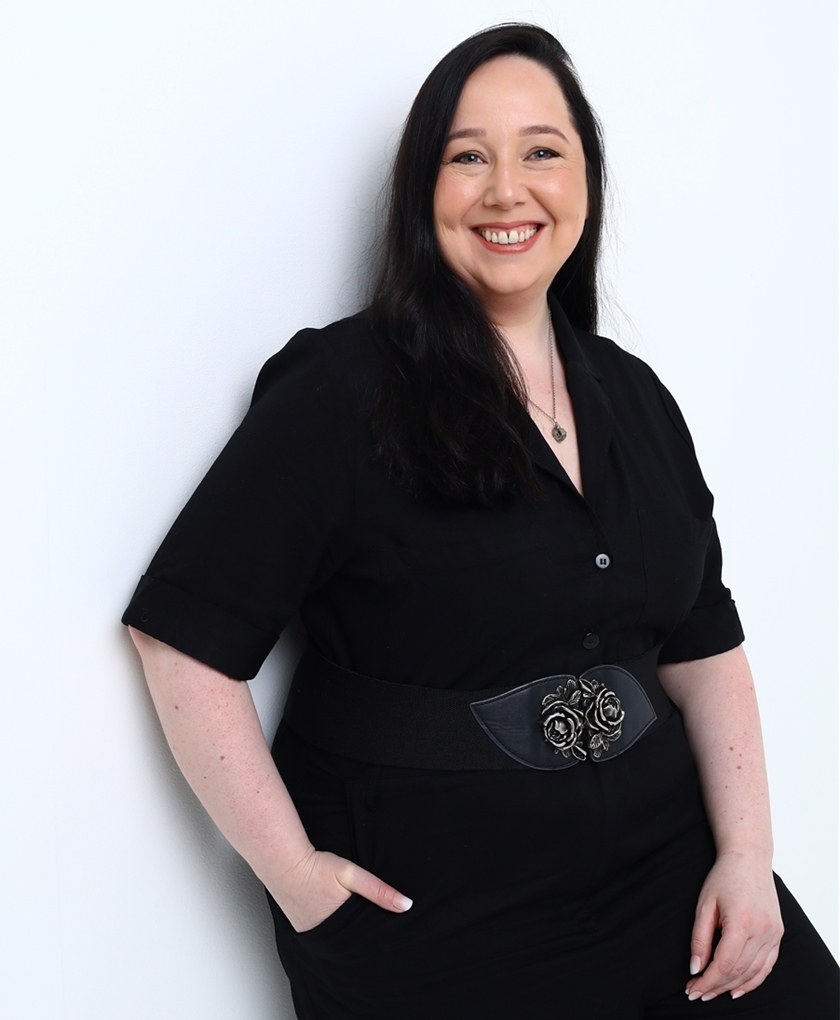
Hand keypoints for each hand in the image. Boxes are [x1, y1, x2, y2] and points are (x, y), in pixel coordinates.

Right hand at [271, 846, 412, 933]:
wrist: (285, 864)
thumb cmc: (317, 867)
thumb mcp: (352, 875)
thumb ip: (379, 890)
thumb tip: (406, 905)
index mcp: (341, 930)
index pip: (366, 942)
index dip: (378, 939)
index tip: (393, 940)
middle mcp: (326, 939)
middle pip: (353, 944)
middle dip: (365, 940)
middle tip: (379, 936)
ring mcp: (312, 937)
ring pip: (338, 942)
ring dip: (348, 937)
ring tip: (360, 929)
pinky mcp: (304, 931)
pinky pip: (324, 937)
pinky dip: (333, 932)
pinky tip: (339, 924)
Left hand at [685, 850, 782, 1001]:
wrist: (749, 858)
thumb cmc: (723, 877)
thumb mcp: (704, 904)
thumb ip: (699, 938)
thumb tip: (695, 968)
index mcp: (741, 921)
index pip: (724, 964)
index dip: (707, 981)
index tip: (692, 988)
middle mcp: (762, 930)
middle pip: (738, 971)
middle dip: (716, 986)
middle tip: (697, 993)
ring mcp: (773, 933)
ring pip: (753, 972)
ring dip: (732, 986)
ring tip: (712, 993)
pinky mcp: (778, 934)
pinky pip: (767, 966)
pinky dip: (752, 981)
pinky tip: (737, 989)